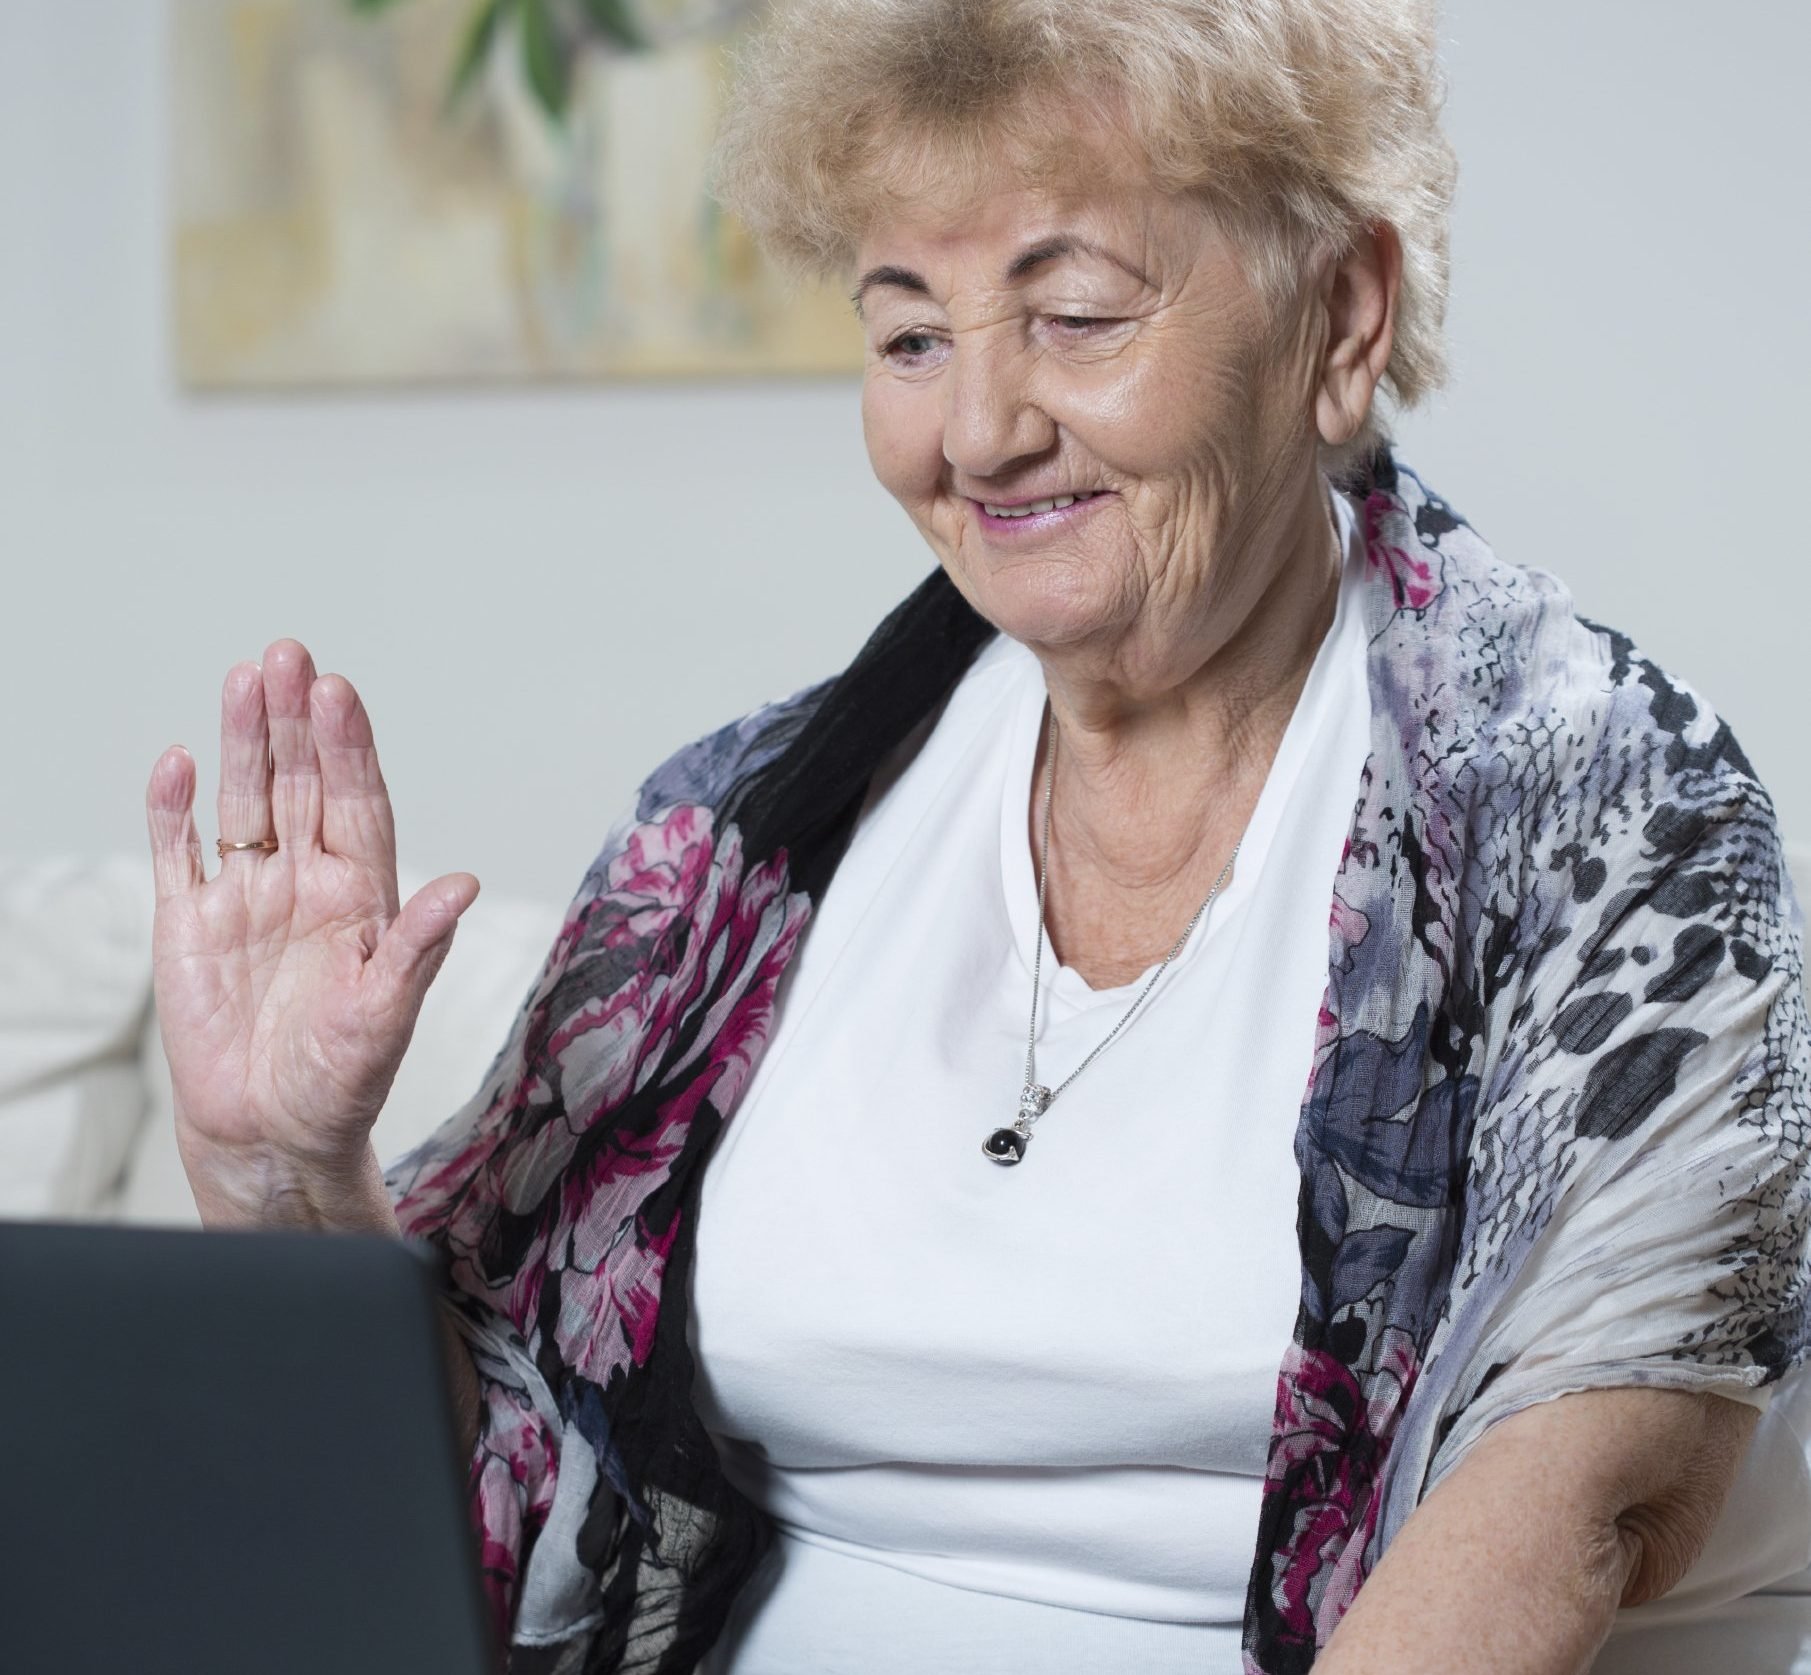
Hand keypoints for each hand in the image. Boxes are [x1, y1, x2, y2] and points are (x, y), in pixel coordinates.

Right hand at [144, 640, 479, 1228]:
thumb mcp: (386, 1014)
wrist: (271, 1131)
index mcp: (365, 895)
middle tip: (290, 654)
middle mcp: (308, 882)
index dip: (350, 748)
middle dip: (297, 721)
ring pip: (246, 800)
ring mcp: (248, 896)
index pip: (359, 803)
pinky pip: (182, 853)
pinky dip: (176, 809)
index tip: (341, 694)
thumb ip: (417, 946)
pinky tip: (180, 761)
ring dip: (245, 741)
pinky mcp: (190, 923)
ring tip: (245, 678)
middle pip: (303, 784)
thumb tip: (465, 882)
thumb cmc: (341, 1079)